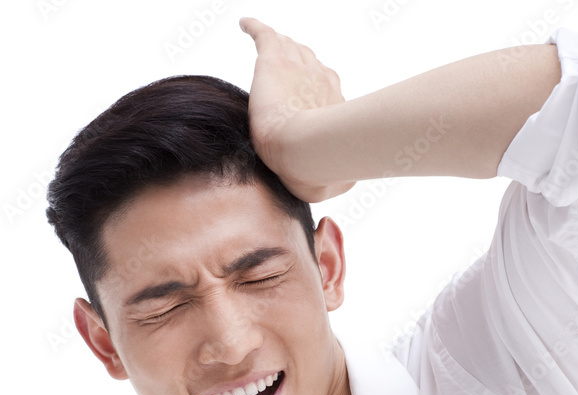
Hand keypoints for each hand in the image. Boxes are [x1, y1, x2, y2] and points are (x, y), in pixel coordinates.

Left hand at [239, 17, 354, 202]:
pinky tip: (244, 24)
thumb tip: (326, 187)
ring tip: (271, 42)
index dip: (315, 88)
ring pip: (289, 47)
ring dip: (281, 45)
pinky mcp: (273, 62)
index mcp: (333, 105)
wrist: (305, 151)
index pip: (325, 87)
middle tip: (288, 63)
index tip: (307, 95)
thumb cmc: (318, 169)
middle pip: (310, 61)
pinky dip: (254, 28)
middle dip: (301, 61)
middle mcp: (321, 80)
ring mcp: (298, 68)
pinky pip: (265, 35)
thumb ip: (325, 180)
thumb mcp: (328, 180)